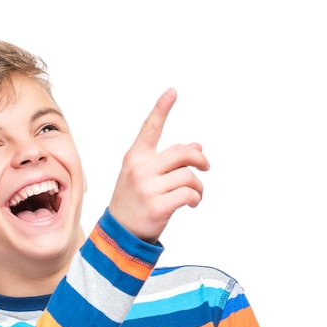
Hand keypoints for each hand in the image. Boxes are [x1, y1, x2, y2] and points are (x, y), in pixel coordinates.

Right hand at [108, 88, 209, 243]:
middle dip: (200, 159)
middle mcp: (139, 169)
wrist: (121, 234)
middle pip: (182, 152)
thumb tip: (197, 146)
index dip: (161, 108)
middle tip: (206, 167)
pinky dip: (196, 198)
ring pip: (188, 176)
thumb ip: (168, 161)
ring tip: (195, 195)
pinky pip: (188, 194)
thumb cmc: (135, 202)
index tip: (173, 91)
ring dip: (198, 186)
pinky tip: (193, 203)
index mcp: (134, 158)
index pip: (149, 128)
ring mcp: (147, 188)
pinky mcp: (158, 206)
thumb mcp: (145, 177)